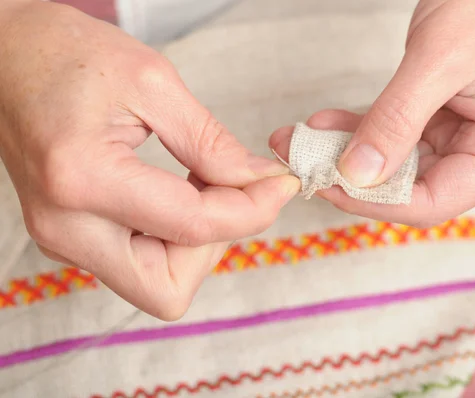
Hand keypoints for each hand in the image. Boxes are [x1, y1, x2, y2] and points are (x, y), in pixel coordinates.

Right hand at [0, 1, 298, 319]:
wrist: (6, 58)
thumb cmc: (65, 55)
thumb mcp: (152, 82)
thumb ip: (210, 142)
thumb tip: (257, 181)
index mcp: (83, 178)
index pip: (191, 227)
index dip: (251, 210)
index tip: (279, 185)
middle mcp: (66, 226)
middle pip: (166, 289)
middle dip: (214, 245)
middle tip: (234, 191)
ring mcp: (63, 239)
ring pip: (155, 283)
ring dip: (196, 242)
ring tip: (205, 182)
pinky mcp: (71, 237)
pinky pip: (140, 262)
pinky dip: (174, 237)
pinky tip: (181, 191)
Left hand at [271, 0, 474, 226]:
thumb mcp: (440, 58)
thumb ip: (398, 118)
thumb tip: (357, 174)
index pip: (432, 203)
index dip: (372, 200)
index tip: (325, 181)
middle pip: (409, 191)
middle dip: (351, 177)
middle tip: (300, 158)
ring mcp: (467, 147)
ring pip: (395, 171)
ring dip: (348, 155)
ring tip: (302, 139)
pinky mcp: (445, 131)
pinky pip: (395, 144)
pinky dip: (360, 134)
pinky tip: (325, 124)